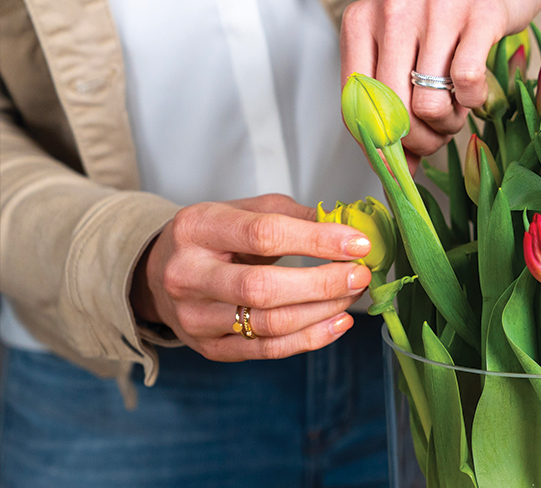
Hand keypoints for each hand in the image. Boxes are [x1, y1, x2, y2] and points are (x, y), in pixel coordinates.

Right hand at [131, 194, 372, 361]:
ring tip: (353, 294)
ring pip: (269, 324)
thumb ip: (293, 216)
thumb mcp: (244, 211)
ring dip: (323, 311)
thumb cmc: (214, 237)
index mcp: (198, 228)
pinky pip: (268, 350)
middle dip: (323, 283)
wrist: (160, 272)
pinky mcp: (209, 347)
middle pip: (263, 288)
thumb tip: (348, 226)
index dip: (317, 240)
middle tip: (360, 274)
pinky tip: (338, 321)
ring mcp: (195, 317)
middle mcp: (188, 275)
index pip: (264, 234)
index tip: (357, 243)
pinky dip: (311, 338)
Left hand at [340, 0, 540, 170]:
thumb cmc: (444, 14)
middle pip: (392, 112)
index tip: (397, 160)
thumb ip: (391, 103)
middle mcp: (393, 12)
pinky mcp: (479, 15)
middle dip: (418, 140)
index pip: (355, 104)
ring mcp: (436, 11)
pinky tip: (474, 93)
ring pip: (429, 104)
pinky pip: (466, 83)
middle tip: (435, 137)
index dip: (377, 145)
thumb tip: (396, 171)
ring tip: (456, 109)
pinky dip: (473, 102)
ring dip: (448, 123)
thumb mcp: (402, 48)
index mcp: (361, 21)